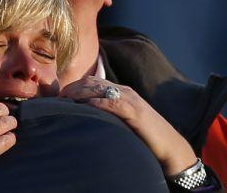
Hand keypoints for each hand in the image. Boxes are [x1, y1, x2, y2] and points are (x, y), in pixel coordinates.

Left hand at [60, 76, 196, 175]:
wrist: (169, 146)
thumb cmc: (145, 136)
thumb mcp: (123, 120)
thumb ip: (108, 113)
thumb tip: (86, 116)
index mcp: (121, 91)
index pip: (92, 82)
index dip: (74, 86)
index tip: (59, 96)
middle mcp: (124, 91)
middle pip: (91, 82)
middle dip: (71, 89)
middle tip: (56, 99)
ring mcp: (130, 99)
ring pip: (98, 89)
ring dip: (78, 94)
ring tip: (64, 101)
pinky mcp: (134, 111)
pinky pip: (111, 103)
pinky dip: (95, 103)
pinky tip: (83, 107)